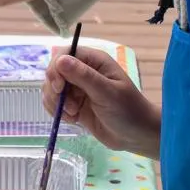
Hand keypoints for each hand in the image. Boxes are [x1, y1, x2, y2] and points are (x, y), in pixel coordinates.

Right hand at [42, 49, 161, 155]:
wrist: (136, 136)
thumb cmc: (128, 110)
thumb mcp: (107, 93)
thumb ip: (84, 76)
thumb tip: (60, 60)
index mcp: (95, 61)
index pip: (65, 54)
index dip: (56, 68)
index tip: (60, 87)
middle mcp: (84, 71)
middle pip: (55, 72)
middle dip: (56, 90)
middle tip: (71, 107)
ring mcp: (78, 89)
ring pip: (52, 88)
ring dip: (57, 103)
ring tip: (74, 114)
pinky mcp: (74, 104)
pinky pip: (55, 103)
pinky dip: (58, 112)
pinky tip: (73, 120)